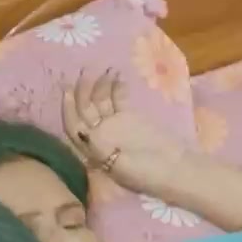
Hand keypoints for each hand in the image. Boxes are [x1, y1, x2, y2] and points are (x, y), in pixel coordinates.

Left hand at [61, 69, 186, 196]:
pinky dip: (116, 87)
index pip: (74, 126)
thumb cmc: (147, 173)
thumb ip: (100, 147)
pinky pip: (118, 99)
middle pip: (85, 110)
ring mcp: (114, 125)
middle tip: (85, 70)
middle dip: (82, 90)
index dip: (68, 109)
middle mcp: (99, 135)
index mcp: (92, 149)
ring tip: (103, 68)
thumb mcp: (120, 165)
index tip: (67, 91)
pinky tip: (117, 74)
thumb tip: (82, 131)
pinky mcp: (130, 118)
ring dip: (99, 85)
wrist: (174, 169)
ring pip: (100, 102)